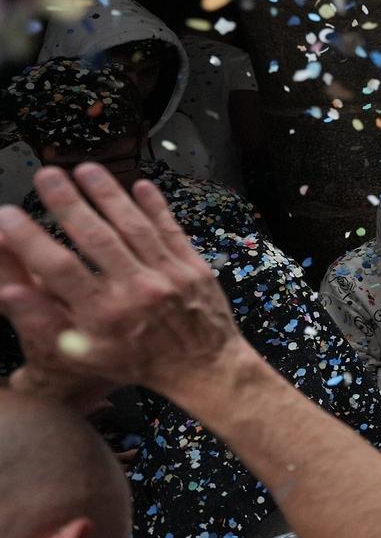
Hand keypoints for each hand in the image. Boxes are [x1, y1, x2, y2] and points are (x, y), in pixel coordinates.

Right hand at [0, 165, 243, 400]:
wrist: (204, 367)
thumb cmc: (134, 360)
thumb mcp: (82, 353)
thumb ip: (42, 321)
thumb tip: (6, 291)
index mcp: (104, 315)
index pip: (58, 269)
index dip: (29, 239)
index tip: (6, 214)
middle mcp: (136, 291)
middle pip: (96, 237)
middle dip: (68, 203)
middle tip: (46, 175)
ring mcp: (168, 276)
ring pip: (134, 226)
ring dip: (108, 194)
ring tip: (84, 169)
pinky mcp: (193, 267)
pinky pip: (170, 229)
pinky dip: (155, 206)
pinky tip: (139, 184)